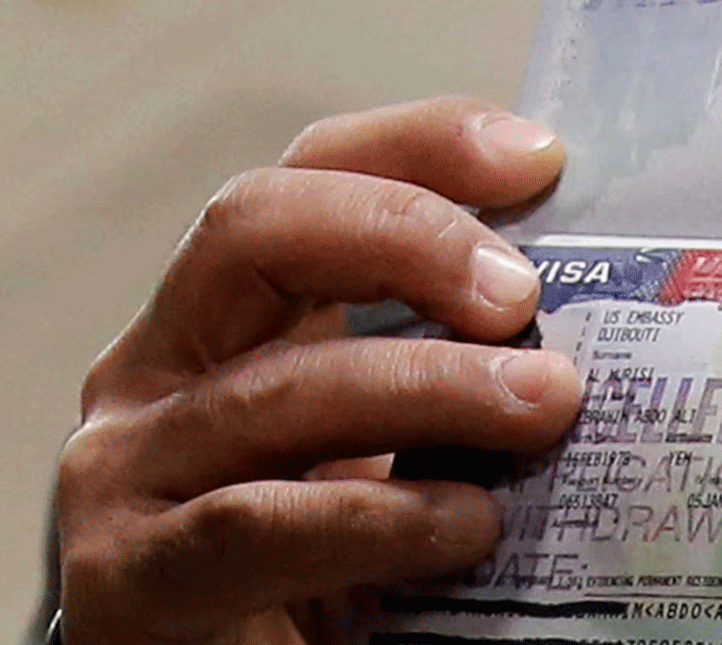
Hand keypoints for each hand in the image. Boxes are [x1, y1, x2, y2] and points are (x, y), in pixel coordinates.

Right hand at [58, 97, 582, 644]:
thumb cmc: (327, 553)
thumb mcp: (388, 432)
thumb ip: (441, 360)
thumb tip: (587, 308)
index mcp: (232, 313)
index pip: (309, 175)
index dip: (417, 144)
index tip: (536, 157)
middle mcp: (162, 363)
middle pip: (258, 229)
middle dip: (405, 236)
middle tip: (520, 293)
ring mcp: (133, 465)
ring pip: (281, 385)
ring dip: (430, 385)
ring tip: (543, 402)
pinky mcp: (135, 576)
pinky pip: (262, 520)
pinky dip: (381, 515)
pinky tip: (470, 523)